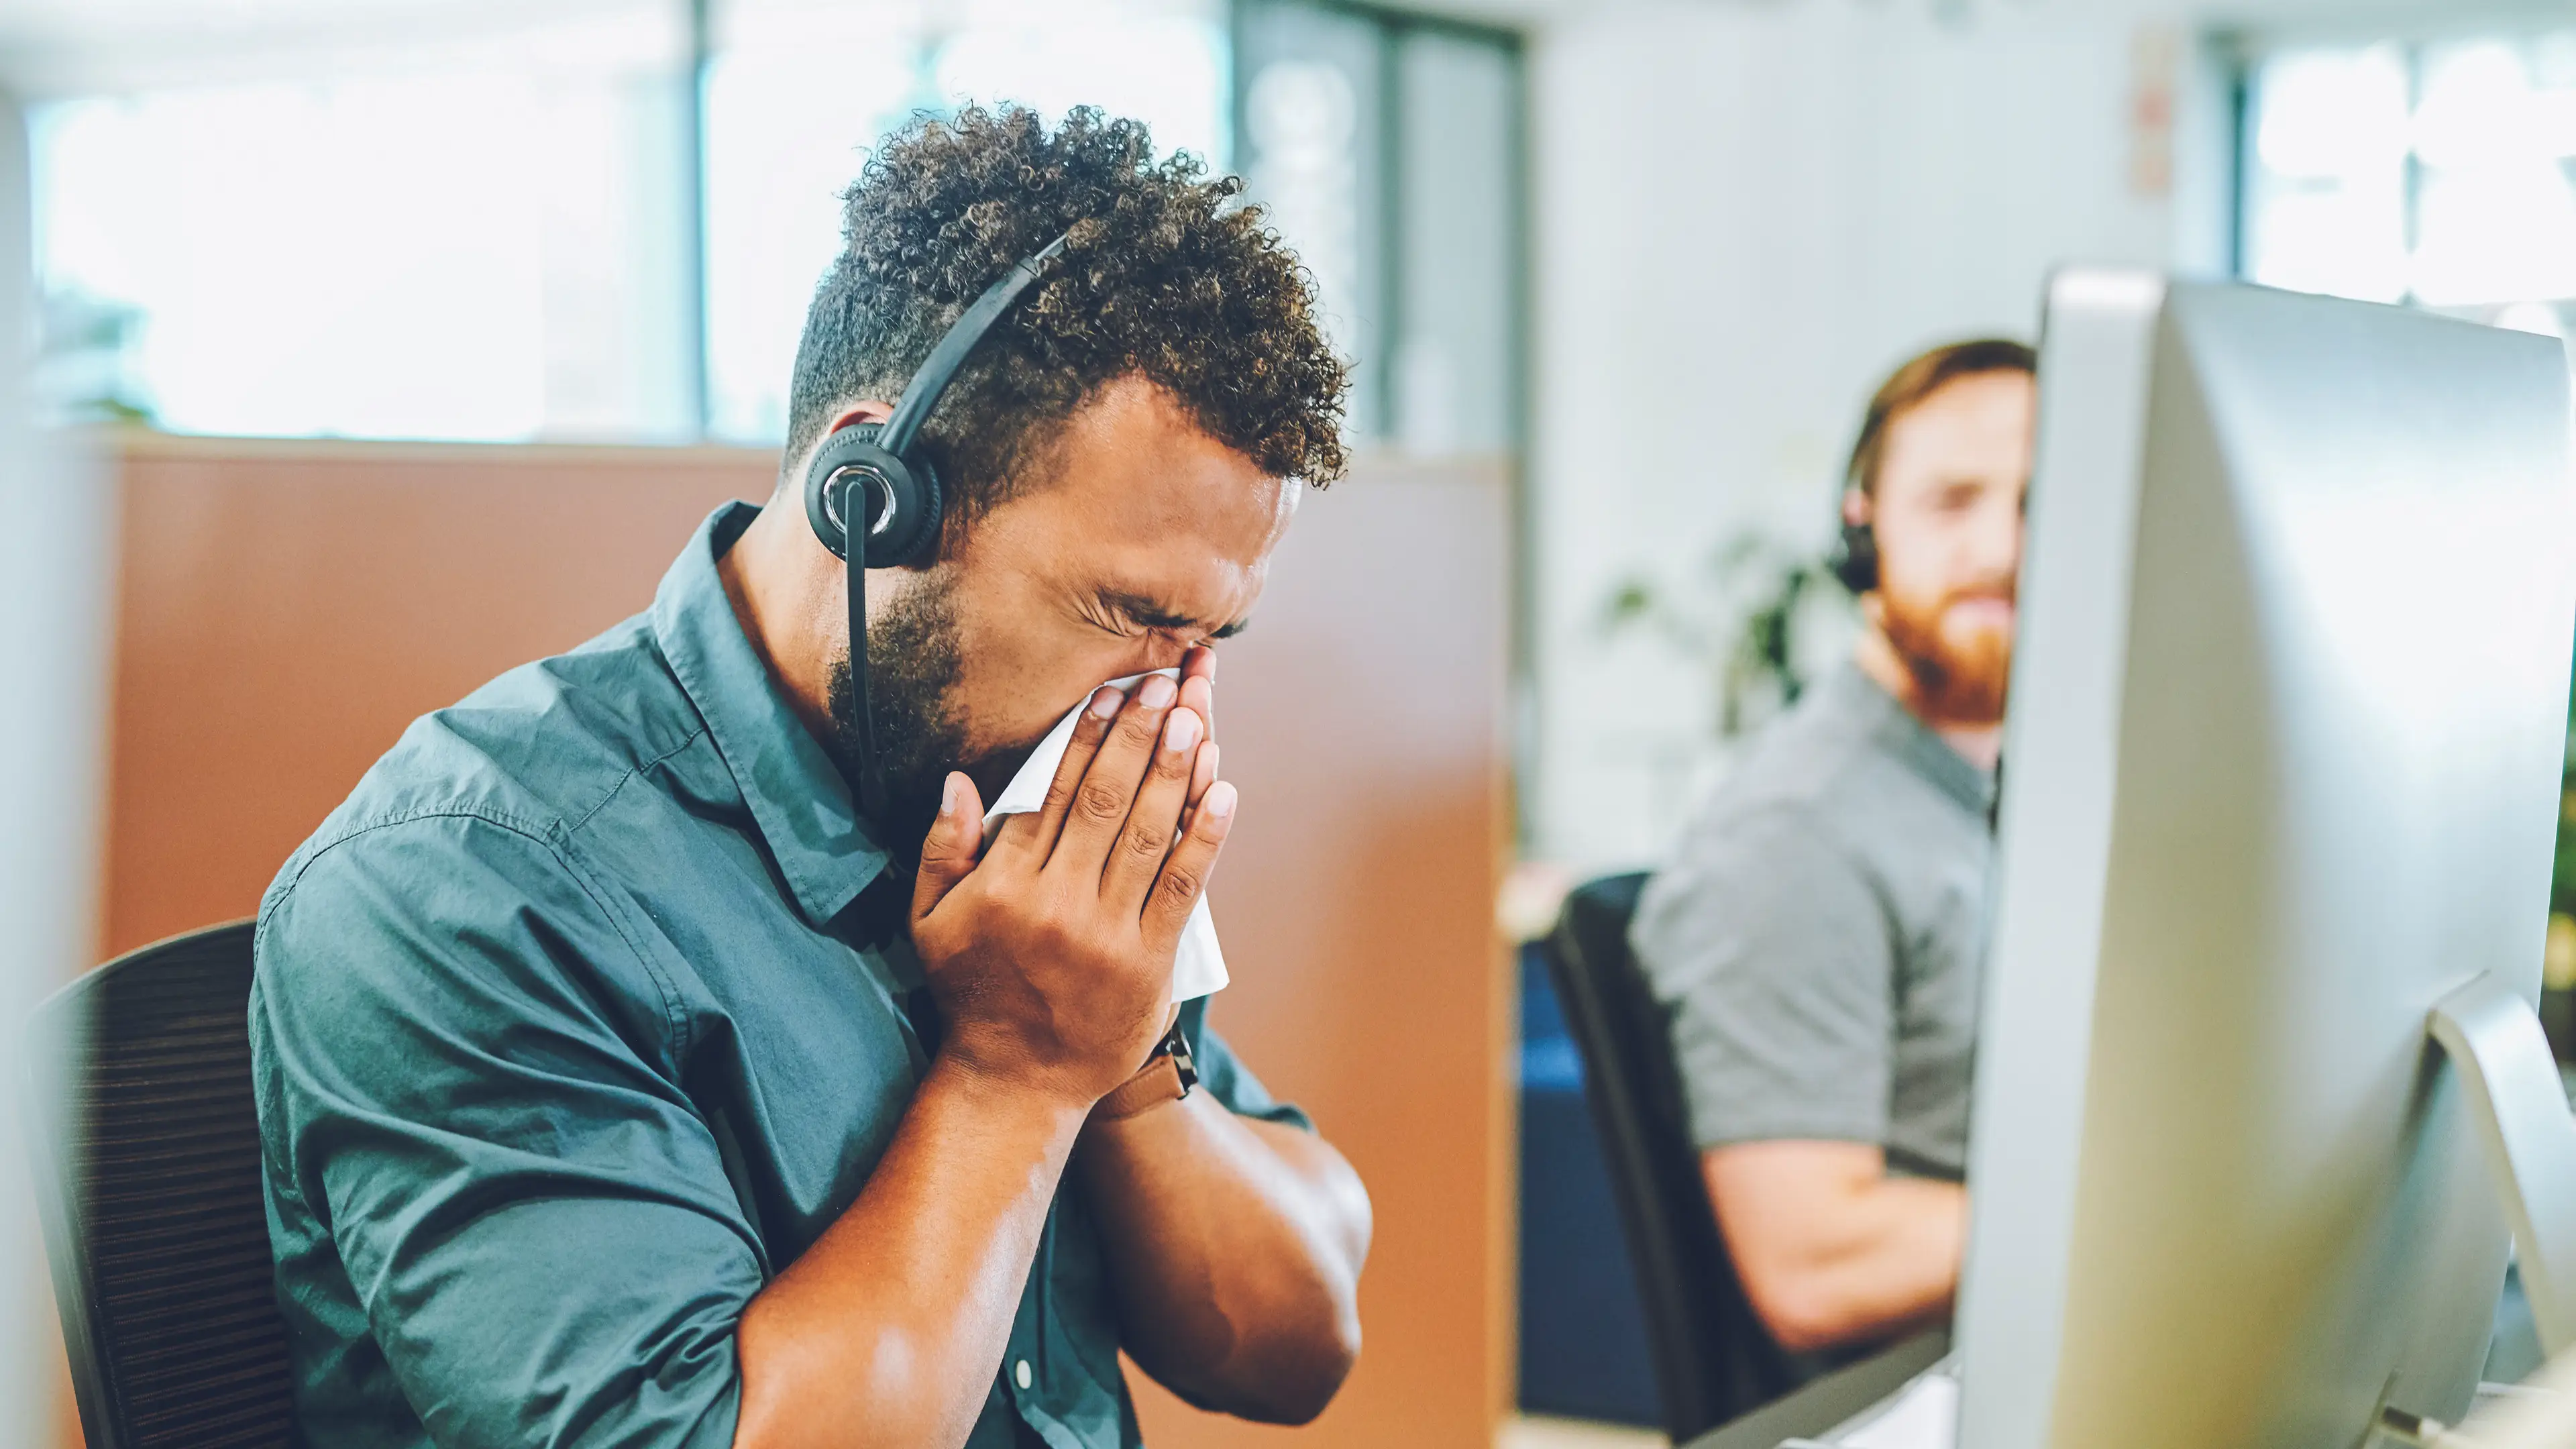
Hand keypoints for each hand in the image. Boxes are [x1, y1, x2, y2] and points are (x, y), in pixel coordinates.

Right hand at [909, 669, 1237, 1106]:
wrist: (1015, 1082)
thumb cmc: (972, 993)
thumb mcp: (929, 922)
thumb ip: (941, 849)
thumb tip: (957, 779)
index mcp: (1004, 884)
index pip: (1051, 792)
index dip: (1086, 735)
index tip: (1112, 690)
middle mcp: (1055, 903)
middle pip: (1105, 801)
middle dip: (1137, 735)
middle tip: (1165, 682)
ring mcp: (1105, 935)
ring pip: (1146, 836)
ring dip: (1174, 771)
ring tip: (1195, 715)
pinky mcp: (1147, 965)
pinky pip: (1181, 889)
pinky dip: (1204, 838)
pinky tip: (1222, 790)